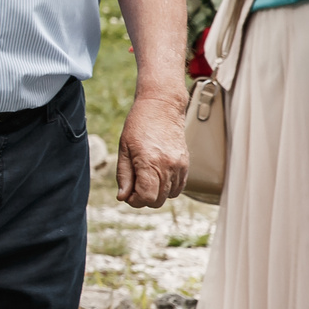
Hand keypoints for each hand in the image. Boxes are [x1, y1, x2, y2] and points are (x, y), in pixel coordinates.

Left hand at [116, 94, 187, 208]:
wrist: (162, 107)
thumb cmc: (139, 125)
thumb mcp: (124, 149)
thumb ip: (124, 176)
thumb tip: (123, 197)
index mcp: (150, 162)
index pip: (146, 197)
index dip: (135, 200)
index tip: (128, 193)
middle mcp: (168, 166)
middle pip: (158, 201)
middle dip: (144, 198)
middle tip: (134, 187)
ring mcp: (180, 166)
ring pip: (169, 196)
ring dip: (156, 193)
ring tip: (145, 177)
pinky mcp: (186, 164)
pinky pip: (179, 188)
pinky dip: (167, 188)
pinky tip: (157, 175)